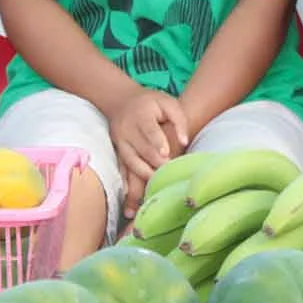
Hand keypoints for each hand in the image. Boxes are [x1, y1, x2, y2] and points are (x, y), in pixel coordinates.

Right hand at [105, 87, 190, 217]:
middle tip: (168, 178)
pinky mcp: (117, 152)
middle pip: (140, 150)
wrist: (122, 100)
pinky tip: (130, 201)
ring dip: (141, 178)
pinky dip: (127, 184)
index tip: (167, 154)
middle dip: (154, 165)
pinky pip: (121, 170)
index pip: (149, 130)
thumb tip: (185, 142)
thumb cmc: (152, 103)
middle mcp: (127, 129)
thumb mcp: (168, 102)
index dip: (157, 142)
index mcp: (141, 115)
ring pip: (130, 163)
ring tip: (153, 194)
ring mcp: (120, 142)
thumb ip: (179, 120)